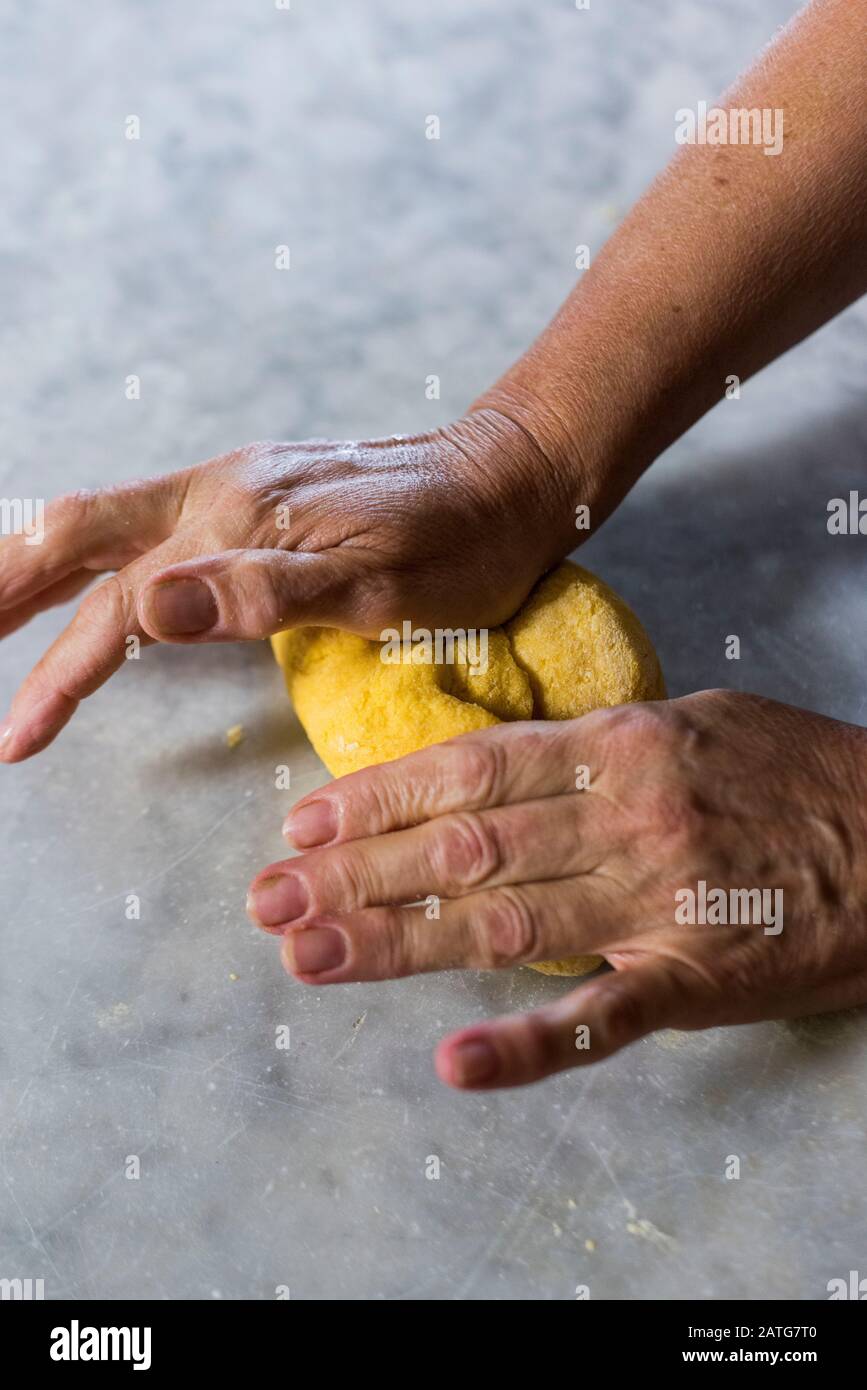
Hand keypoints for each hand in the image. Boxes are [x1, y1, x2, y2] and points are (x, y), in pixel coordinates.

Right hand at [0, 410, 578, 761]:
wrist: (514, 476)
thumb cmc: (463, 541)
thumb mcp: (379, 582)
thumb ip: (263, 595)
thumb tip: (146, 610)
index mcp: (234, 519)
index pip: (114, 604)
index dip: (56, 674)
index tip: (14, 740)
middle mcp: (218, 494)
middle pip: (74, 534)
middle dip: (2, 587)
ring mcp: (236, 489)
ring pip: (106, 526)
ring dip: (36, 568)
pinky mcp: (260, 499)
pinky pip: (149, 524)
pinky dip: (96, 559)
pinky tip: (96, 586)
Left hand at [247, 690, 866, 1088]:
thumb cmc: (796, 773)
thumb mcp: (694, 721)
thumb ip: (596, 743)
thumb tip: (499, 761)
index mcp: (620, 746)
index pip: (470, 768)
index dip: (377, 799)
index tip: (302, 824)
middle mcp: (625, 817)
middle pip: (465, 848)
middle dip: (355, 873)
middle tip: (269, 899)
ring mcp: (660, 900)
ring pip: (505, 926)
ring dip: (397, 946)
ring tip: (309, 957)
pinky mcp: (700, 979)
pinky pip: (605, 1017)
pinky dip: (528, 1046)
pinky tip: (456, 1064)